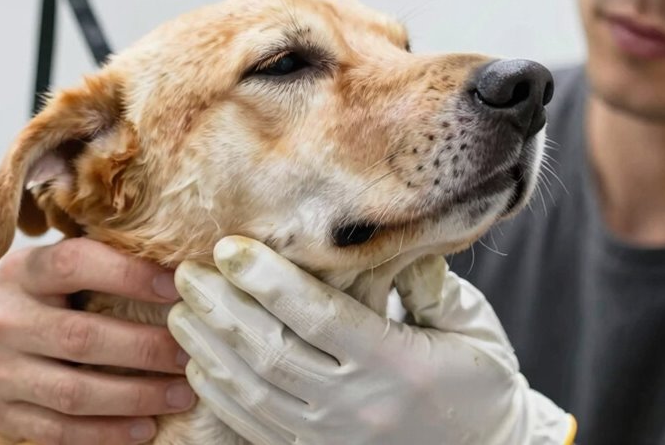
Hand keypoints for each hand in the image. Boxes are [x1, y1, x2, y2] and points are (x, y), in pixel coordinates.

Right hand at [0, 238, 196, 444]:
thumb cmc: (47, 298)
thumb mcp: (61, 269)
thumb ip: (107, 259)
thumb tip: (181, 262)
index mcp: (22, 271)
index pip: (74, 263)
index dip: (128, 274)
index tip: (176, 288)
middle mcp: (3, 319)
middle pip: (80, 337)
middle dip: (143, 349)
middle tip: (188, 356)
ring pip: (73, 392)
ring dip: (135, 397)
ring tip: (180, 396)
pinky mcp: (0, 412)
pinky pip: (60, 431)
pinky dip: (108, 433)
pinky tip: (146, 427)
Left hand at [167, 236, 575, 444]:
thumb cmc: (483, 385)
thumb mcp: (474, 328)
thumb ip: (429, 284)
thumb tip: (384, 239)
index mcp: (399, 365)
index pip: (317, 315)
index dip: (267, 279)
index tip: (229, 246)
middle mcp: (360, 406)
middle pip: (272, 350)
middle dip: (221, 307)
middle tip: (187, 271)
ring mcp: (334, 438)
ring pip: (254, 391)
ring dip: (209, 348)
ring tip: (182, 310)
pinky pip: (256, 428)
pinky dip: (221, 396)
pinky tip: (200, 363)